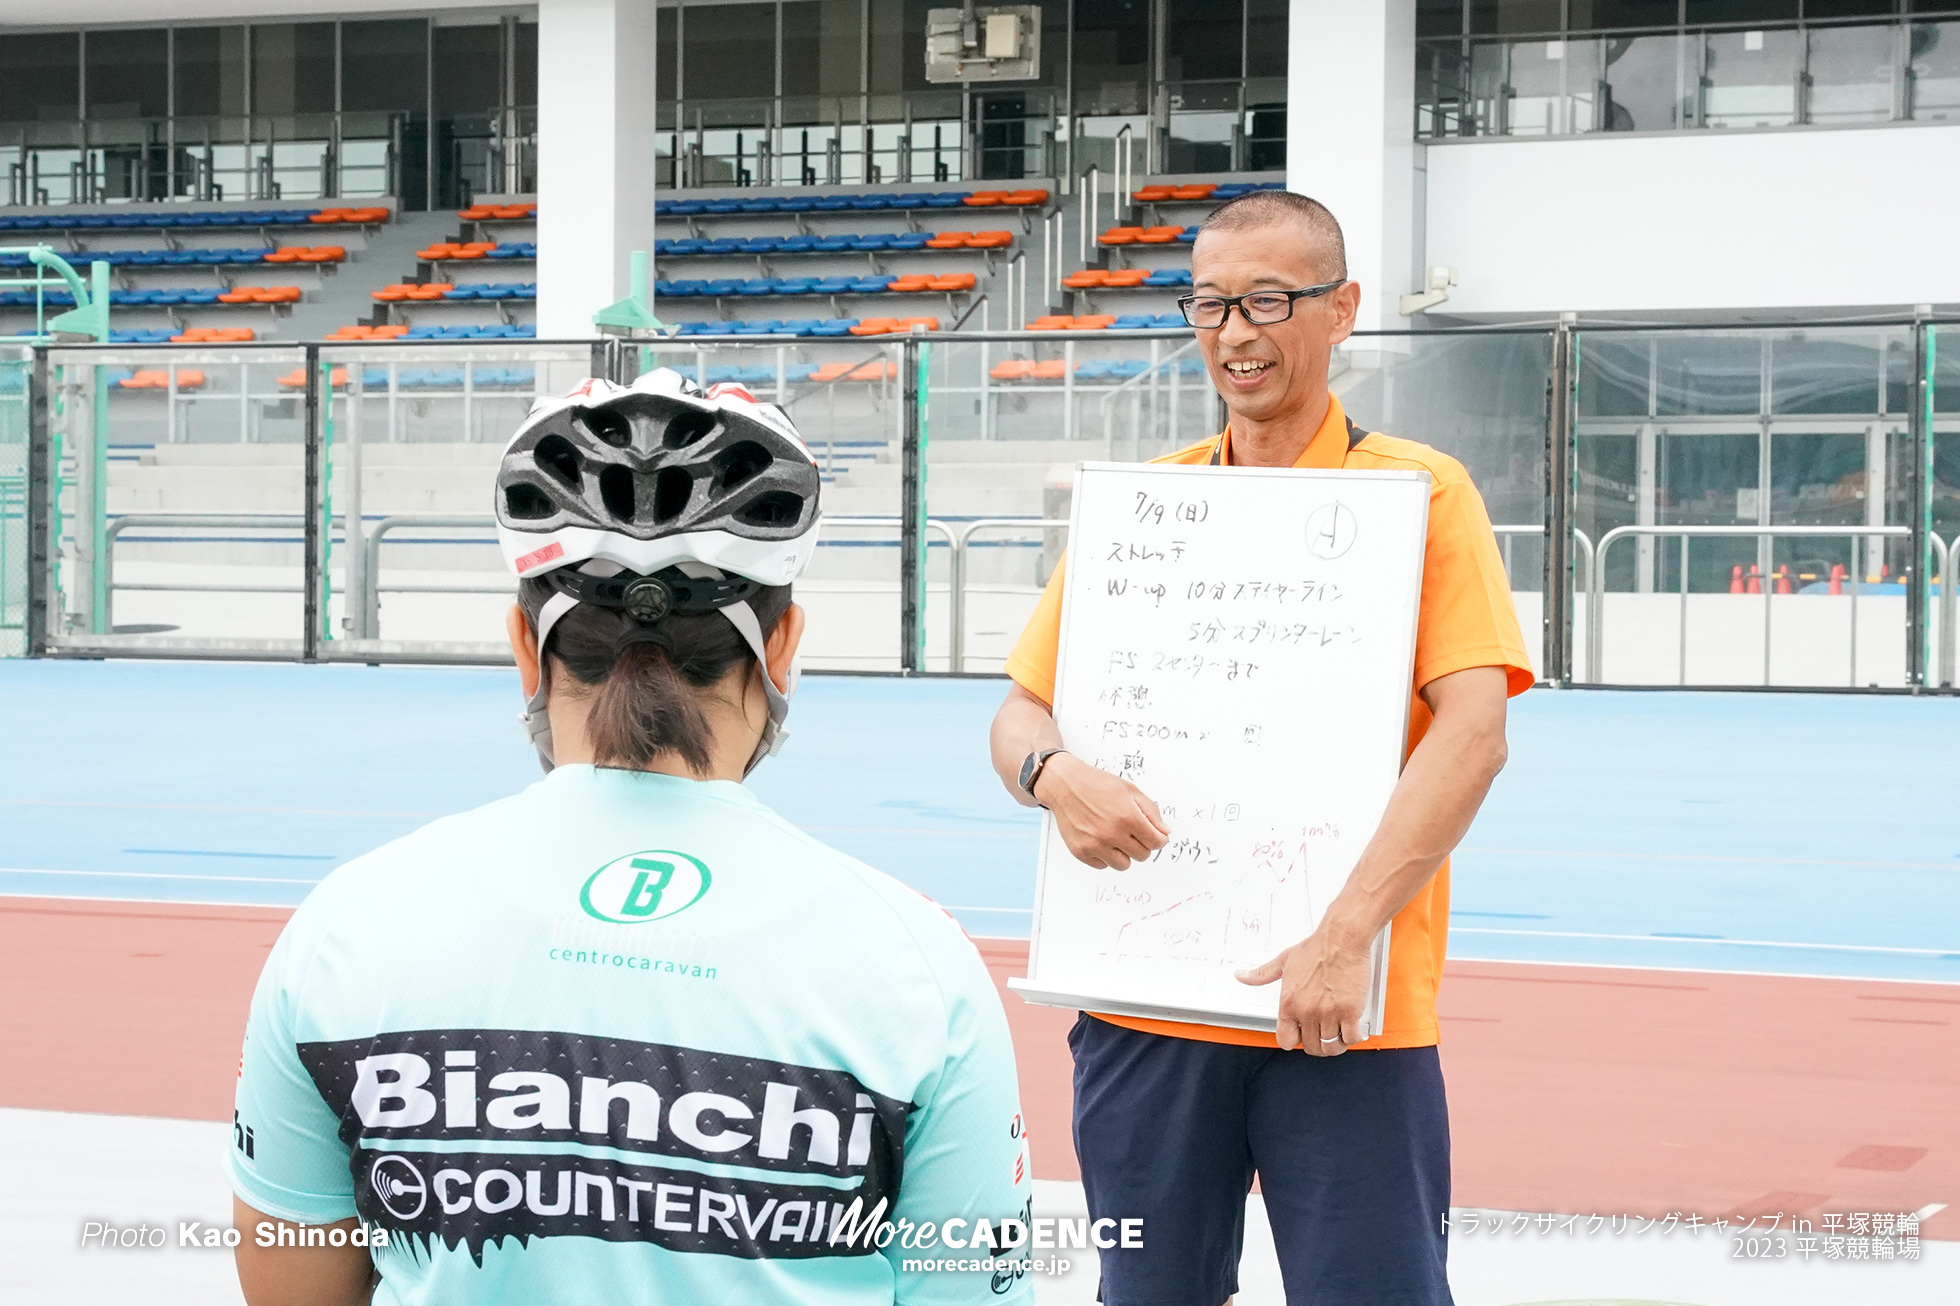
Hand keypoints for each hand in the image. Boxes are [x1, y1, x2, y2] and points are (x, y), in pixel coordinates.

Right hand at [1034, 753, 1169, 869]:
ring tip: (1116, 837)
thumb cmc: (1097, 785)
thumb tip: (1165, 832)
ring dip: (1124, 854)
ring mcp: (1095, 845)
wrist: (1065, 785)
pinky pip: (1103, 866)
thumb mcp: (1130, 790)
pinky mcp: (1081, 852)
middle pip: (1142, 856)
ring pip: (1124, 865)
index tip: (1156, 836)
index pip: (1156, 843)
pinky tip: (1101, 840)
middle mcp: (1112, 834)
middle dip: (1142, 845)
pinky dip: (1105, 856)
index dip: (1159, 839)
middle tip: (1133, 832)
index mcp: (1128, 817)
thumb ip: (1151, 812)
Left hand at [1235, 923, 1373, 1054]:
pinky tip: (1351, 1030)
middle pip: (1311, 1047)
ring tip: (1338, 1037)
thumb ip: (1262, 974)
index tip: (1302, 1035)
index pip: (1285, 1040)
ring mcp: (1329, 1012)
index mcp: (1289, 1003)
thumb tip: (1242, 976)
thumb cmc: (1316, 948)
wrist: (1341, 939)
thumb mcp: (1283, 961)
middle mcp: (1307, 1010)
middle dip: (1317, 1045)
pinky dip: (1352, 1038)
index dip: (1295, 1040)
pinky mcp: (1350, 1011)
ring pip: (1331, 1046)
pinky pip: (1351, 1038)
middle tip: (1323, 1036)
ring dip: (1335, 1045)